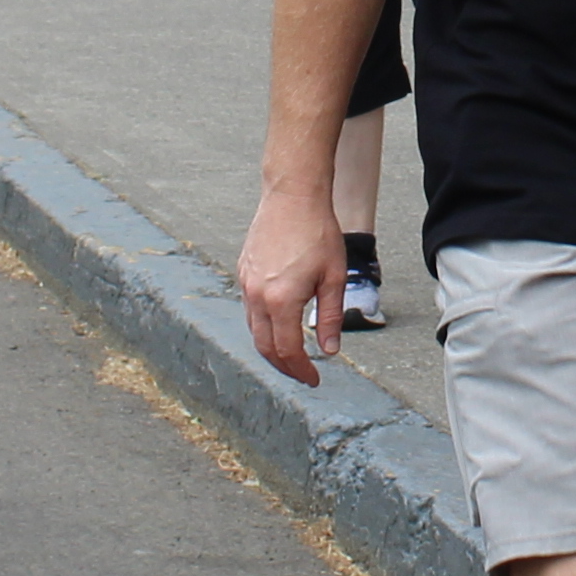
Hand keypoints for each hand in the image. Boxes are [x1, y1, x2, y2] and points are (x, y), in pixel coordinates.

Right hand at [236, 181, 349, 383]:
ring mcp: (246, 283)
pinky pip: (249, 309)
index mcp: (281, 300)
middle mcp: (257, 295)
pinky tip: (278, 324)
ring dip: (271, 347)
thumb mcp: (333, 278)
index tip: (313, 379)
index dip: (300, 369)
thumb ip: (330, 317)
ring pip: (254, 329)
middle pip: (264, 346)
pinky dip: (262, 325)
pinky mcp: (243, 271)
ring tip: (291, 355)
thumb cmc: (318, 233)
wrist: (292, 196)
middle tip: (302, 374)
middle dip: (283, 366)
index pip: (287, 350)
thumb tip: (330, 351)